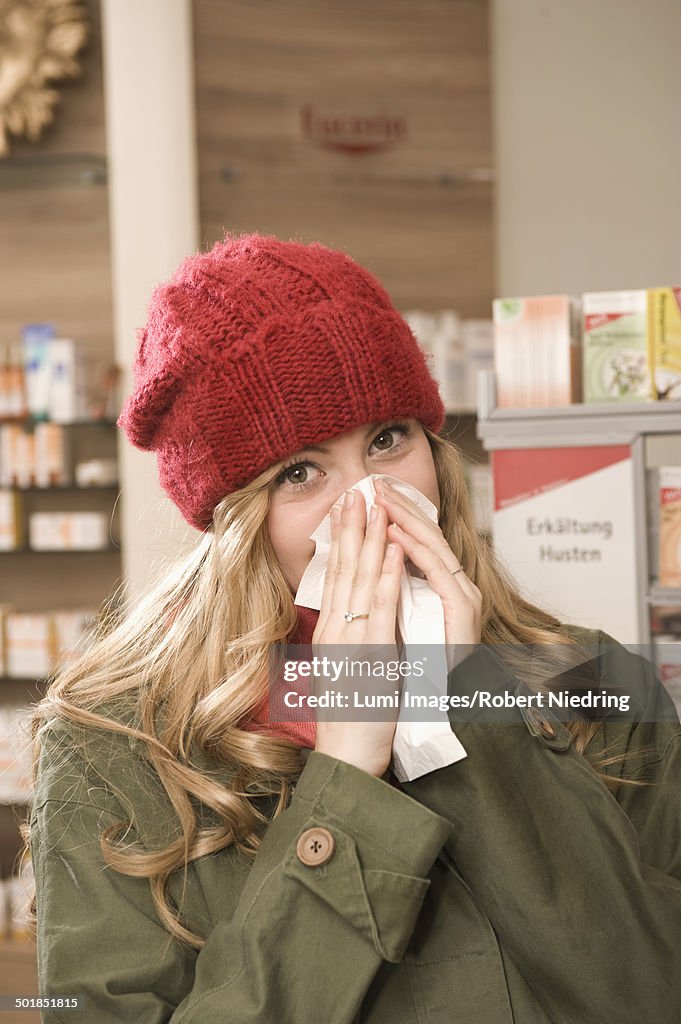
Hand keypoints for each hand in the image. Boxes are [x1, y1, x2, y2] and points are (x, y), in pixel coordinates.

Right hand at [312, 488, 404, 777]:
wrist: (346, 759)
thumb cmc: (350, 721)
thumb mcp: (346, 672)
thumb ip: (351, 642)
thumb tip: (359, 618)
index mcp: (331, 635)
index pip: (336, 579)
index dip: (343, 543)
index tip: (347, 512)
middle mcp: (336, 632)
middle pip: (342, 570)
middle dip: (350, 529)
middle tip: (354, 492)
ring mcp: (350, 642)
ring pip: (358, 580)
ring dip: (367, 539)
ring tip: (372, 504)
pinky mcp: (370, 655)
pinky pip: (379, 607)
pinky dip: (386, 574)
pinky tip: (391, 549)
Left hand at [373, 479, 482, 668]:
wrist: (440, 710)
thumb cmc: (418, 675)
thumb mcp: (402, 627)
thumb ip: (396, 598)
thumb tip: (372, 571)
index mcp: (440, 590)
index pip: (417, 544)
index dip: (395, 517)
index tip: (370, 497)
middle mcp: (456, 588)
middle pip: (426, 536)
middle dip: (400, 507)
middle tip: (376, 482)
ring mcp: (463, 597)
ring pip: (433, 546)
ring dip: (406, 518)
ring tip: (382, 496)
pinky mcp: (463, 610)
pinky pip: (437, 572)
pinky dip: (416, 550)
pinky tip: (396, 533)